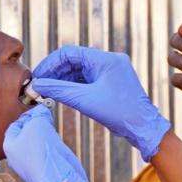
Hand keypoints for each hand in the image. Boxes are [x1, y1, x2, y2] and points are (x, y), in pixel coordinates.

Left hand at [2, 105, 97, 181]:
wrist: (59, 180)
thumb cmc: (44, 151)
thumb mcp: (38, 124)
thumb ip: (38, 114)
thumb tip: (41, 110)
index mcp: (8, 146)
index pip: (16, 123)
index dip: (29, 115)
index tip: (41, 112)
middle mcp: (15, 156)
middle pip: (26, 134)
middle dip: (38, 126)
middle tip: (48, 122)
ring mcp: (28, 165)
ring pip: (36, 144)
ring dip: (45, 137)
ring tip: (53, 136)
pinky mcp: (41, 171)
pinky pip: (44, 155)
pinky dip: (50, 149)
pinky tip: (57, 149)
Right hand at [31, 45, 171, 160]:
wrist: (144, 128)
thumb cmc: (119, 113)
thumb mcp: (84, 100)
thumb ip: (59, 90)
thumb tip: (37, 84)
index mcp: (106, 59)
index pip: (69, 53)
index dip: (50, 64)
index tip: (36, 77)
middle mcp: (109, 61)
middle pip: (74, 60)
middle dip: (55, 72)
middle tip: (39, 85)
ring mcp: (111, 71)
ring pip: (79, 70)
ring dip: (62, 79)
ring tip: (46, 91)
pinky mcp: (111, 82)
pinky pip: (87, 79)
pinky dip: (73, 85)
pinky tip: (60, 94)